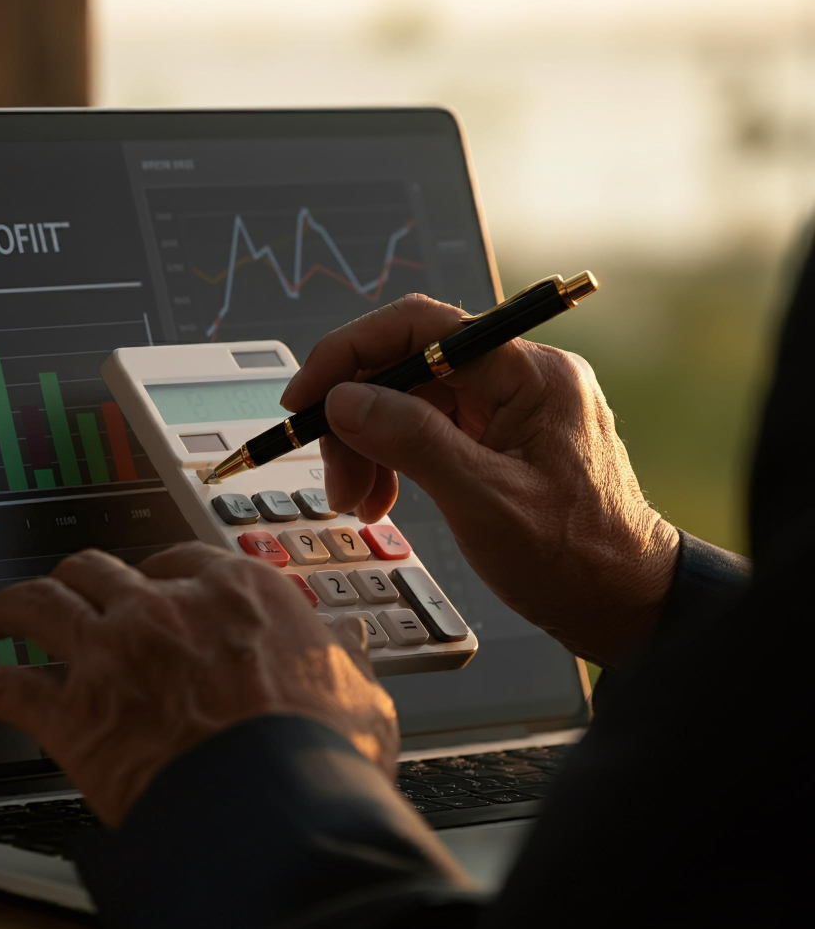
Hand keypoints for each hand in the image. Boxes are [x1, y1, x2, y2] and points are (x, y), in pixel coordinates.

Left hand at [0, 545, 397, 826]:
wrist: (279, 808)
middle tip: (74, 586)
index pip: (182, 558)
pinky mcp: (75, 712)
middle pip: (101, 567)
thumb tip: (350, 644)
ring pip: (41, 603)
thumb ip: (342, 658)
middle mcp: (165, 606)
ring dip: (10, 607)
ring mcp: (113, 651)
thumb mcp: (355, 689)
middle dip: (82, 575)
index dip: (161, 570)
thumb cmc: (321, 748)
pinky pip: (8, 690)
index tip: (154, 582)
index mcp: (234, 591)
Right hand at [281, 293, 679, 666]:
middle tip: (333, 477)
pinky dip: (395, 459)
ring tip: (356, 502)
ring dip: (370, 445)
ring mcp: (511, 405)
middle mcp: (521, 376)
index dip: (350, 352)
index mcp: (530, 374)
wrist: (623, 602)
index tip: (306, 396)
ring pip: (411, 400)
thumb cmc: (575, 559)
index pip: (421, 326)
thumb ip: (412, 441)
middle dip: (357, 418)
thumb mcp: (484, 502)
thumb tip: (345, 399)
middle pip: (408, 366)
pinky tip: (382, 498)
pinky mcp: (500, 434)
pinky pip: (429, 429)